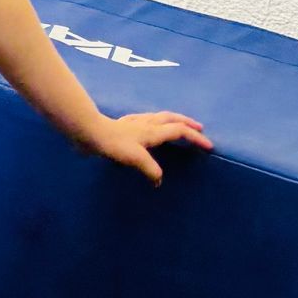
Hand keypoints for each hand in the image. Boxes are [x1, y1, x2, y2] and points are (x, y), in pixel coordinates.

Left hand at [86, 110, 211, 182]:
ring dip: (171, 120)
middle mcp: (146, 123)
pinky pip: (144, 120)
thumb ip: (150, 169)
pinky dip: (154, 123)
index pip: (180, 131)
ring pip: (158, 117)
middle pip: (171, 118)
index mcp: (152, 131)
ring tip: (176, 126)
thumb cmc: (113, 144)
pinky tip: (147, 128)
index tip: (208, 146)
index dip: (195, 137)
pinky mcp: (122, 125)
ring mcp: (133, 122)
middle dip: (187, 122)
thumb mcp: (135, 159)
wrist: (89, 132)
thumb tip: (159, 180)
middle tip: (199, 127)